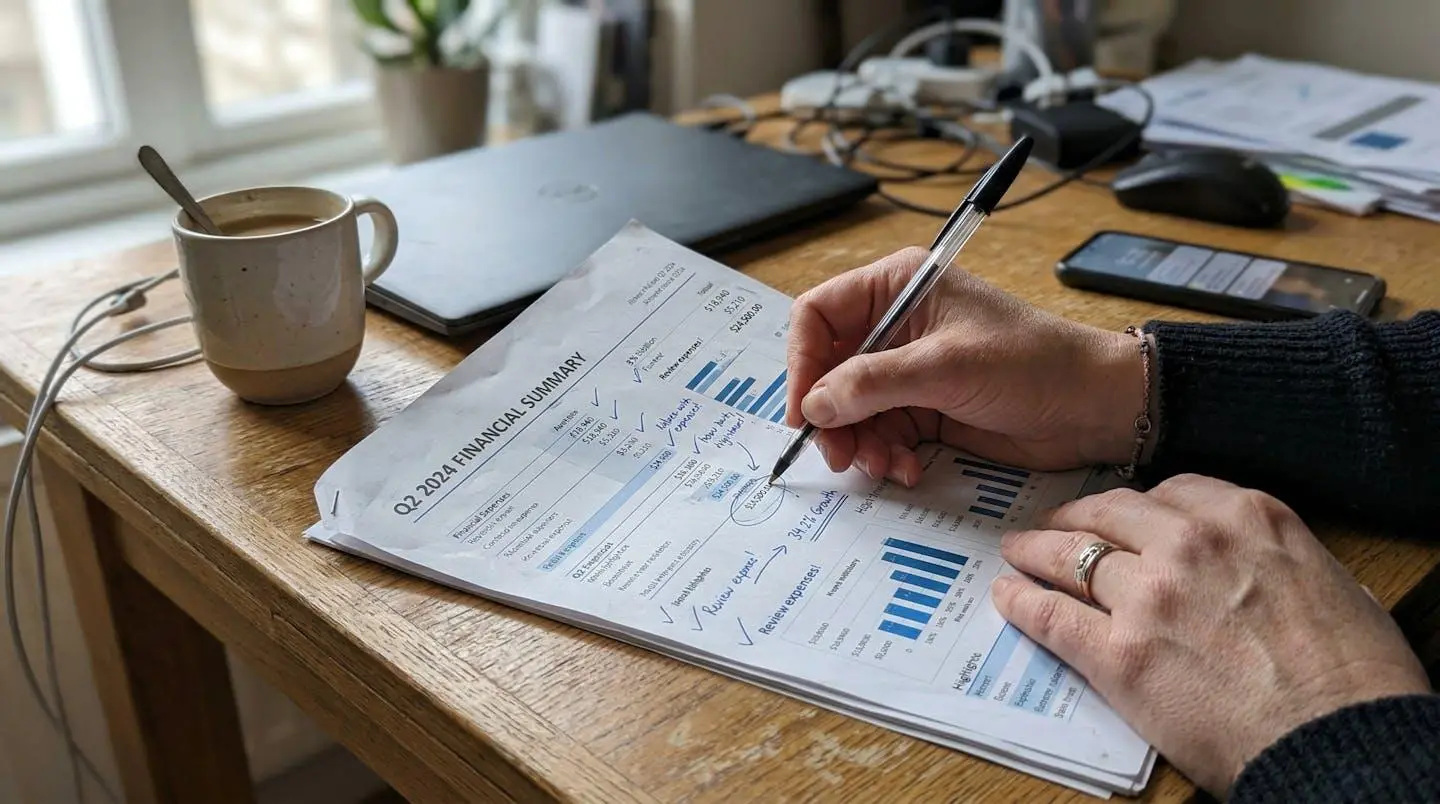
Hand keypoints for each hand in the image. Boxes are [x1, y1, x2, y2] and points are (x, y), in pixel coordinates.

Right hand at [785, 247, 1142, 484]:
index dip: (802, 364)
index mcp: (898, 287)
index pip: (818, 316)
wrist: (1093, 407)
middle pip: (828, 370)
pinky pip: (881, 433)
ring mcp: (909, 369)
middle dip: (832, 416)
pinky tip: (907, 468)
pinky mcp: (925, 407)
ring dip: (860, 443)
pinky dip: (886, 454)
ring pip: (851, 409)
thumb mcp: (944, 368)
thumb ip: (871, 384)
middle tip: (840, 456)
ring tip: (883, 466)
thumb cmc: (1032, 364)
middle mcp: (895, 324)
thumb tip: (813, 405)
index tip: (804, 412)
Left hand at [991, 474, 1431, 794]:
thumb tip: (1250, 564)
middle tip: (1052, 525)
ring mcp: (1147, 594)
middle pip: (1108, 514)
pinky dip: (1023, 603)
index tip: (1117, 514)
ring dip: (1036, 551)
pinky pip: (1053, 616)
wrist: (1340, 741)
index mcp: (1246, 515)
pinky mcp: (1118, 652)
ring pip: (1069, 557)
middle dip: (1075, 518)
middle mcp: (1189, 541)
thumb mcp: (1327, 580)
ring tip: (1016, 552)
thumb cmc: (1352, 674)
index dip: (1133, 506)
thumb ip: (1271, 556)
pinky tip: (1007, 597)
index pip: (1166, 491)